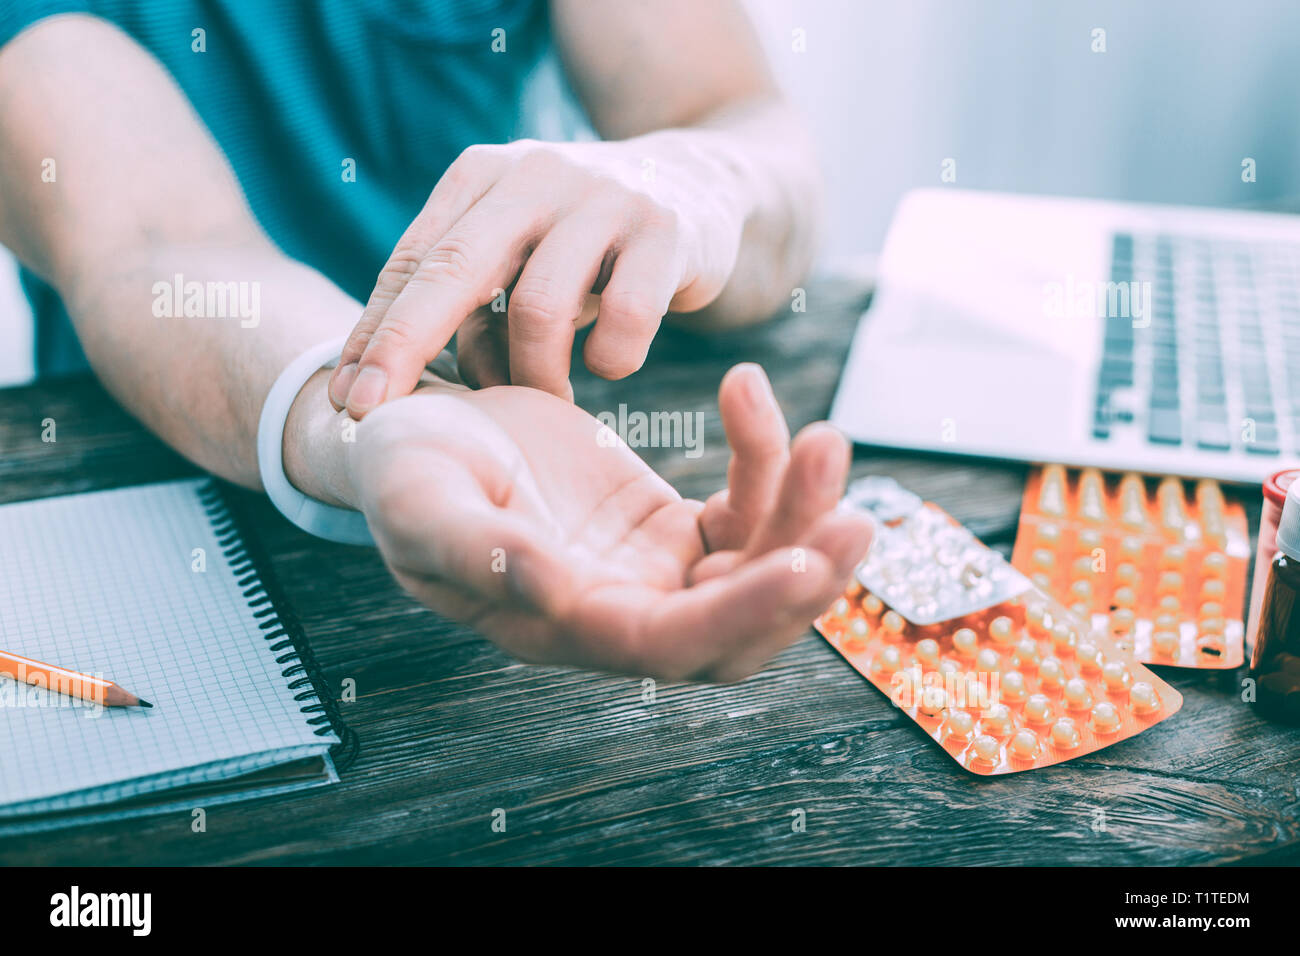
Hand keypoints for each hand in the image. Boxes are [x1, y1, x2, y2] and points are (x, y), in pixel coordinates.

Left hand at [328, 136, 748, 415]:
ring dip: (532, 375)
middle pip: (453, 269)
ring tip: (544, 399)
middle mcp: (534, 175)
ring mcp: (603, 198)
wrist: (699, 185)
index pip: (412, 262)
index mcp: (482, 176)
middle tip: (374, 414)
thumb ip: (463, 298)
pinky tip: (609, 362)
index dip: (375, 335)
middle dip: (404, 347)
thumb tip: (399, 381)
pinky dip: (611, 359)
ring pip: (538, 308)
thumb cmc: (583, 242)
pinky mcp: (666, 231)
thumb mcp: (514, 250)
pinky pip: (626, 320)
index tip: (344, 401)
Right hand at [345, 364, 873, 681]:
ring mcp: (654, 571)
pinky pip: (745, 504)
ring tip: (828, 437)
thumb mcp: (419, 498)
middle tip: (852, 514)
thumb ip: (472, 547)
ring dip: (802, 509)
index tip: (800, 562)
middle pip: (739, 628)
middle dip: (804, 579)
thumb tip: (551, 589)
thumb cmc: (404, 468)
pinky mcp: (674, 526)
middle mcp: (620, 611)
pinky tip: (751, 392)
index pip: (668, 645)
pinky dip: (765, 456)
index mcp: (562, 624)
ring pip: (757, 566)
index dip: (738, 615)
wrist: (418, 428)